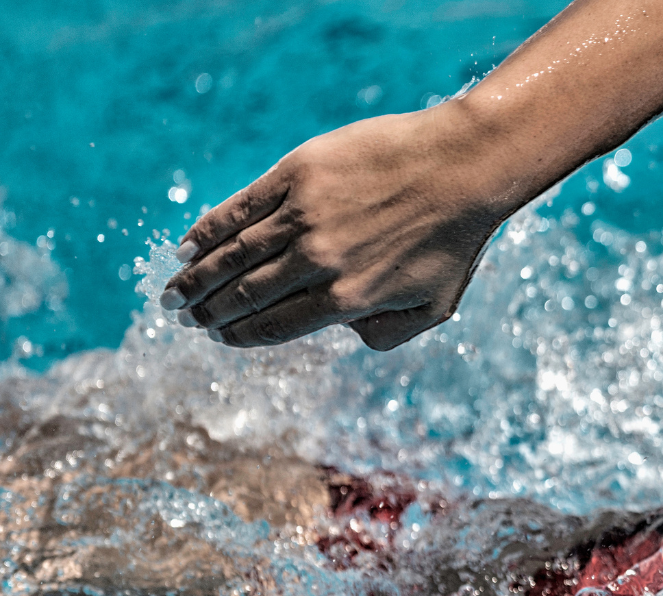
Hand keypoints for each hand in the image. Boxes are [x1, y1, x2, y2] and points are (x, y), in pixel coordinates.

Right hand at [164, 104, 513, 349]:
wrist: (465, 167)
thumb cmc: (457, 239)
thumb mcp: (436, 306)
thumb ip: (389, 334)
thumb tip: (346, 336)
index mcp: (347, 300)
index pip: (276, 326)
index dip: (240, 336)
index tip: (219, 338)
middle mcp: (318, 262)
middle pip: (246, 294)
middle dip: (208, 311)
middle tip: (184, 317)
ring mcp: (304, 216)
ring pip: (234, 254)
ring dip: (196, 277)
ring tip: (174, 293)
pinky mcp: (298, 174)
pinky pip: (240, 208)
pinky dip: (208, 229)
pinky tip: (187, 246)